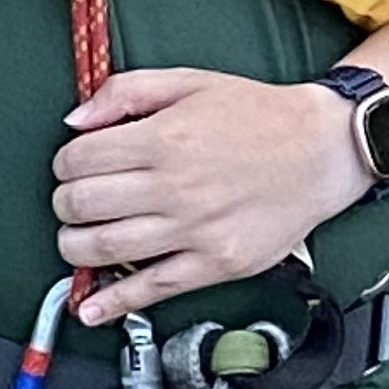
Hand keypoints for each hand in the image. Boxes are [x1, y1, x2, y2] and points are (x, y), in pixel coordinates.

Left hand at [52, 63, 360, 319]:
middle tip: (73, 202)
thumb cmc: (259, 115)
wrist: (322, 150)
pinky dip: (113, 303)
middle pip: (84, 205)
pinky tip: (92, 308)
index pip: (80, 159)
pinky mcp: (215, 262)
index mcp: (165, 137)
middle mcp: (175, 186)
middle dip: (66, 204)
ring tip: (77, 240)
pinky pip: (152, 289)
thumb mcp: (190, 81)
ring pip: (106, 248)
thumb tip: (75, 121)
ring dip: (75, 248)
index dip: (65, 163)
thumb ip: (126, 91)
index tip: (73, 166)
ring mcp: (194, 229)